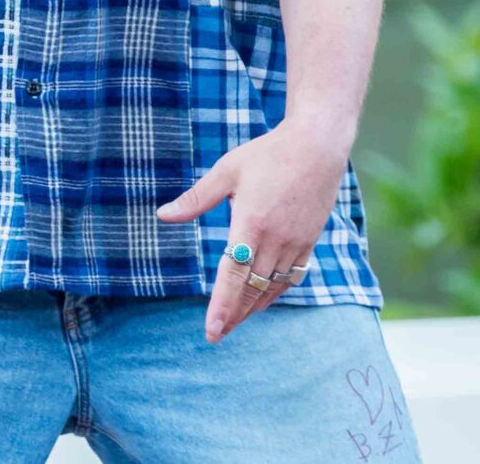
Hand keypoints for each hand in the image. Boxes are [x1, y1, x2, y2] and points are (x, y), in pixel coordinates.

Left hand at [156, 117, 348, 342]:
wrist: (317, 145)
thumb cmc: (268, 154)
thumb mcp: (227, 171)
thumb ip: (196, 199)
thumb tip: (162, 216)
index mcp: (251, 222)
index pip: (232, 275)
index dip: (222, 307)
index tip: (212, 331)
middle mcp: (275, 239)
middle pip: (251, 289)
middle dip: (234, 315)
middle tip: (217, 334)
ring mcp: (295, 242)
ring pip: (272, 287)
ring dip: (253, 307)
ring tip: (235, 322)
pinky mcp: (309, 241)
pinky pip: (292, 276)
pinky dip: (275, 292)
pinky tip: (263, 299)